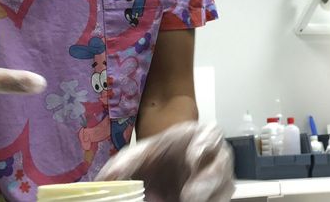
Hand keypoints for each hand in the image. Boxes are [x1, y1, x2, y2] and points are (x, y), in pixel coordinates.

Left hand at [95, 121, 233, 201]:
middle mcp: (214, 157)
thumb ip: (126, 162)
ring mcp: (219, 180)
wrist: (163, 176)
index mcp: (199, 137)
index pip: (212, 134)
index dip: (206, 143)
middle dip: (208, 180)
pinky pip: (218, 201)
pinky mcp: (216, 196)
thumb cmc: (161, 158)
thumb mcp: (142, 156)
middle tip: (189, 196)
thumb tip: (106, 177)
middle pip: (222, 165)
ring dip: (209, 197)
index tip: (193, 158)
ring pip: (223, 189)